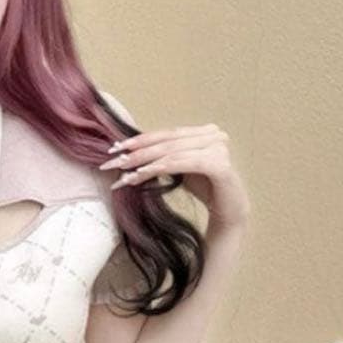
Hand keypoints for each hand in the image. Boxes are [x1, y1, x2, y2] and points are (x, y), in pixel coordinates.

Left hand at [98, 122, 250, 228]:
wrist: (229, 211)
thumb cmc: (204, 188)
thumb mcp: (179, 168)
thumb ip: (162, 156)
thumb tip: (128, 153)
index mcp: (203, 131)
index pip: (166, 133)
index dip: (140, 140)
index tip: (115, 148)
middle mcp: (213, 134)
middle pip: (168, 141)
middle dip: (138, 152)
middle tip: (114, 162)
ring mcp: (219, 148)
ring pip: (173, 152)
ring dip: (145, 162)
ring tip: (125, 173)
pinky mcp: (221, 165)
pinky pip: (185, 163)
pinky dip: (163, 167)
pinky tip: (144, 174)